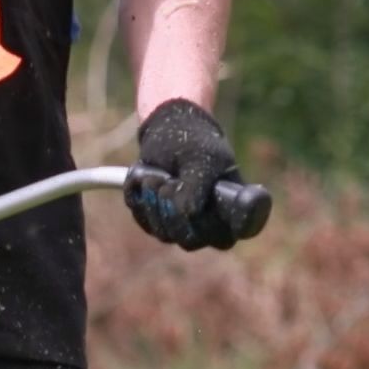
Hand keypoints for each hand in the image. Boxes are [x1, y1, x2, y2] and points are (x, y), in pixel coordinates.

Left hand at [126, 98, 270, 250]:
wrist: (168, 130)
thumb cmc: (194, 141)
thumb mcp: (200, 157)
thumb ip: (197, 186)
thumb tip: (188, 214)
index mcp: (229, 210)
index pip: (222, 238)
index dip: (205, 224)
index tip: (194, 202)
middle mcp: (206, 223)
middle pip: (188, 239)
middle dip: (174, 208)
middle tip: (170, 181)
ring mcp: (179, 224)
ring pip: (163, 233)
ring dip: (154, 200)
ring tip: (157, 175)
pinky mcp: (154, 219)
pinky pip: (141, 218)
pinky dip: (138, 195)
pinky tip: (145, 177)